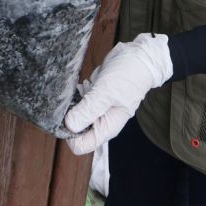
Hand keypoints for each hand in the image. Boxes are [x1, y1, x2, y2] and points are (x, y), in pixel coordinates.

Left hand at [64, 33, 171, 154]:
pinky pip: (79, 101)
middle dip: (70, 115)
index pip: (80, 145)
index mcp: (105, 128)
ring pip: (75, 114)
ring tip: (85, 88)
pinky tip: (85, 83)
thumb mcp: (106, 93)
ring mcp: (97, 110)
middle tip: (76, 98)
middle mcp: (100, 122)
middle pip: (75, 130)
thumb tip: (69, 125)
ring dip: (74, 102)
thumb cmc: (127, 78)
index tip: (66, 115)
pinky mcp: (94, 97)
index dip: (69, 133)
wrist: (139, 59)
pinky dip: (78, 93)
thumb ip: (88, 110)